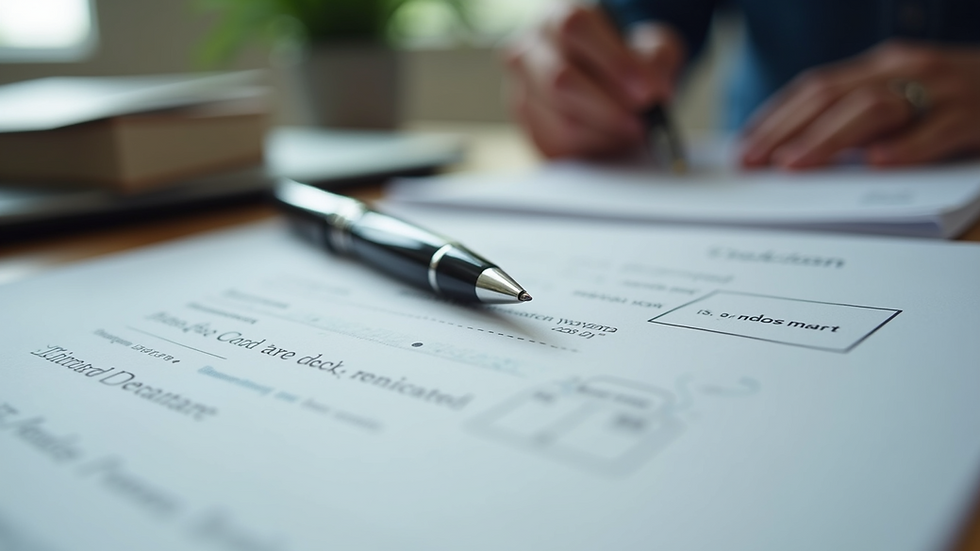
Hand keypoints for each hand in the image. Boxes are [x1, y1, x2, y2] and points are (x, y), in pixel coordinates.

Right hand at [503, 3, 684, 158]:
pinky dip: (592, 147)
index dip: (613, 60)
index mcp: (556, 18)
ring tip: (633, 131)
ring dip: (604, 131)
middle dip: (608, 106)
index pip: (574, 28)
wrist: (598, 81)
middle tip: (642, 121)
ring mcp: (522, 90)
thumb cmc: (622, 60)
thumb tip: (655, 90)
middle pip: (560, 78)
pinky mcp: (527, 126)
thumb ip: (655, 60)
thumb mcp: (648, 47)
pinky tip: (613, 140)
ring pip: (559, 118)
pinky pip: (558, 143)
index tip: (647, 90)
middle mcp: (529, 50)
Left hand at [741, 41, 979, 168]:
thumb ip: (857, 120)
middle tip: (754, 161)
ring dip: (830, 138)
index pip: (816, 88)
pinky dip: (908, 145)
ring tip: (795, 164)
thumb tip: (798, 151)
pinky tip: (878, 164)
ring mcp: (942, 91)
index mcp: (882, 67)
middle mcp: (907, 70)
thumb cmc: (954, 100)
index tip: (743, 146)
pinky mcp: (975, 117)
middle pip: (835, 96)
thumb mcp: (902, 100)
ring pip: (877, 108)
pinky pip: (939, 129)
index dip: (776, 117)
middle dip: (788, 129)